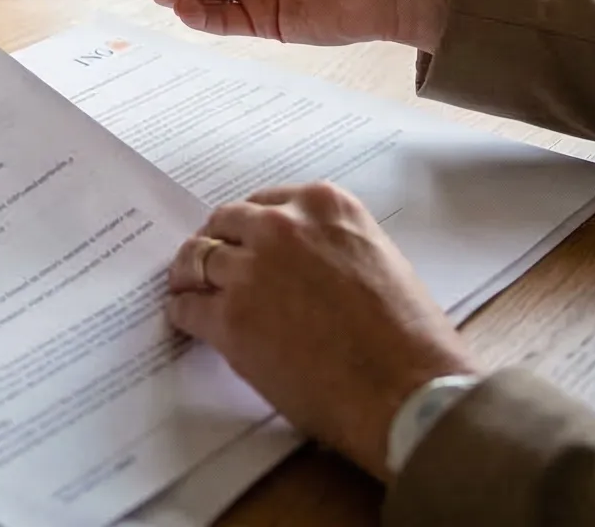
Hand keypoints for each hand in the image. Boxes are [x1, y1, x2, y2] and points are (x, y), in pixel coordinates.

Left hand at [167, 183, 474, 479]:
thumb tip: (304, 263)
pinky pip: (188, 308)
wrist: (409, 391)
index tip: (241, 239)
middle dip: (215, 242)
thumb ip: (333, 245)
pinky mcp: (231, 319)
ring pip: (197, 259)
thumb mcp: (379, 258)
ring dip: (189, 275)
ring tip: (185, 289)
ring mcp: (251, 271)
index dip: (249, 226)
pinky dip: (183, 314)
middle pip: (225, 223)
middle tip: (205, 261)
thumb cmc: (410, 338)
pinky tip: (186, 322)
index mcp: (324, 205)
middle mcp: (281, 228)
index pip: (265, 202)